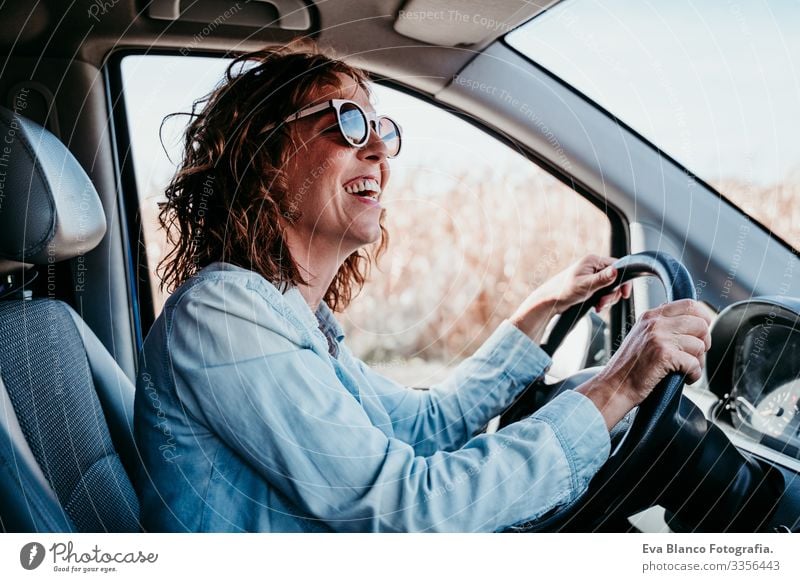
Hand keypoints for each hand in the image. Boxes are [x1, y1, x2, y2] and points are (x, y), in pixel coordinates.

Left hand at [509, 254, 630, 340]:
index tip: (624, 294)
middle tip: (604, 303)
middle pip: (616, 278)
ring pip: (610, 287)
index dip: (623, 281)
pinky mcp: (590, 285)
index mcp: (593, 260)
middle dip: (613, 293)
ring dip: (607, 299)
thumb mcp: (585, 285)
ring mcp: (592, 275)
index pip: (618, 266)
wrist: (550, 301)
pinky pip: (604, 292)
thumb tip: (616, 271)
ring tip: (598, 305)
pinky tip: (596, 306)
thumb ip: (602, 279)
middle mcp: (594, 266)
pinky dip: (603, 300)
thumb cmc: (564, 290)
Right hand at [576, 299, 712, 428]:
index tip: (702, 333)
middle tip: (695, 355)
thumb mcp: (641, 336)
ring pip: (699, 345)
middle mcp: (655, 323)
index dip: (703, 318)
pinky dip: (694, 375)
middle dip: (704, 342)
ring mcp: (658, 338)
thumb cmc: (628, 368)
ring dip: (698, 362)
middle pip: (700, 324)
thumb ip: (661, 326)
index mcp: (651, 316)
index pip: (689, 304)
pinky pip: (694, 363)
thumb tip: (689, 322)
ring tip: (686, 370)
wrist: (614, 387)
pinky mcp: (664, 355)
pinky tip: (684, 378)